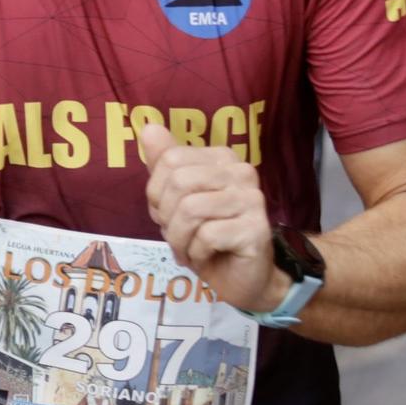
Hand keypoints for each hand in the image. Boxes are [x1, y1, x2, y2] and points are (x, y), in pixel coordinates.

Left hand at [139, 124, 279, 312]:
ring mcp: (252, 199)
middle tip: (178, 233)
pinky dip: (195, 251)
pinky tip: (206, 255)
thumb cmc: (206, 235)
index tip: (167, 212)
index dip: (156, 192)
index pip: (170, 159)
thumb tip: (148, 127)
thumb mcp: (175, 199)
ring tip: (189, 247)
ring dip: (179, 237)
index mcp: (221, 158)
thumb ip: (163, 163)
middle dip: (166, 216)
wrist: (243, 277)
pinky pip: (206, 235)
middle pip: (178, 183)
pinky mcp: (257, 228)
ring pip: (190, 209)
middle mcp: (241, 172)